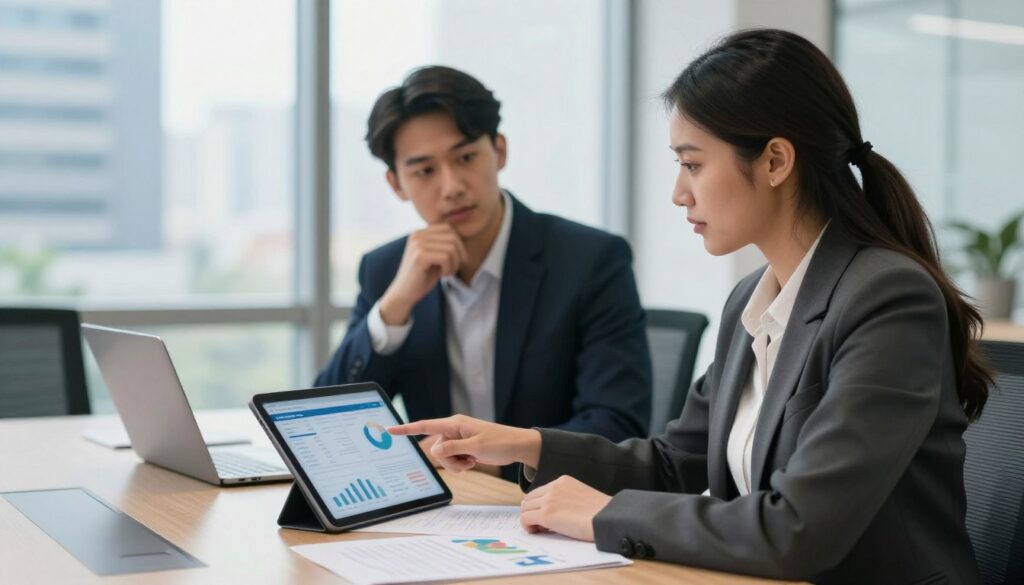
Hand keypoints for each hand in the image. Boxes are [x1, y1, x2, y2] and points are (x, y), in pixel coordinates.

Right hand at [379, 224, 467, 324]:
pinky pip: (445, 257)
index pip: (448, 228)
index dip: (459, 244)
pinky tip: (442, 275)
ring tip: (447, 273)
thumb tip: (462, 238)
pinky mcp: (419, 256)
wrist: (405, 293)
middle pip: (452, 237)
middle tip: (453, 268)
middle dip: (459, 255)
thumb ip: (444, 245)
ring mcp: (417, 244)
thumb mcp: (435, 256)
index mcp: (420, 233)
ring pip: (451, 248)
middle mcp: (417, 235)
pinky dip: (448, 268)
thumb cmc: (423, 276)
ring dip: (454, 263)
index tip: (459, 259)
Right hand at [388, 415, 540, 471]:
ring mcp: (458, 439)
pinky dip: (460, 465)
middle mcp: (454, 430)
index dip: (406, 429)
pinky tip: (472, 462)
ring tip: (471, 462)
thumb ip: (452, 449)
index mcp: (454, 424)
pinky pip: (452, 460)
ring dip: (455, 464)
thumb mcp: (475, 447)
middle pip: (436, 449)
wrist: (516, 446)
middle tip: (467, 461)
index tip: (390, 430)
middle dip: (448, 460)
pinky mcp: (463, 447)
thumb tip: (434, 451)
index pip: (425, 425)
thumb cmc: (499, 442)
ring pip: (444, 457)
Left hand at [519, 475, 611, 541]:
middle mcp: (554, 487)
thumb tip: (552, 511)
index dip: (539, 505)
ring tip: (541, 529)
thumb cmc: (601, 513)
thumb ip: (565, 498)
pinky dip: (528, 527)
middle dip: (532, 512)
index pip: (540, 491)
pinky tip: (537, 532)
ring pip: (525, 508)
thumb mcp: (581, 496)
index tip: (547, 516)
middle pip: (529, 499)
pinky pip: (525, 519)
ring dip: (530, 520)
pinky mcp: (546, 514)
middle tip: (542, 525)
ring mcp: (549, 500)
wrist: (607, 518)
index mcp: (563, 481)